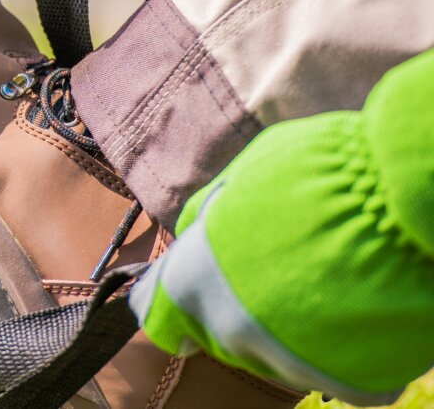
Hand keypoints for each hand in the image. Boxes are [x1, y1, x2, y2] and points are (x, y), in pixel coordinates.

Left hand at [129, 50, 433, 406]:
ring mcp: (291, 364)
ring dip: (292, 328)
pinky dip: (349, 350)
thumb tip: (195, 232)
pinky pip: (340, 374)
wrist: (396, 200)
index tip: (189, 295)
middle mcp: (232, 332)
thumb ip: (207, 217)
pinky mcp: (351, 383)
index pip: (158, 315)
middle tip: (280, 269)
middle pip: (222, 335)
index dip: (175, 302)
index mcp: (194, 282)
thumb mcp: (238, 178)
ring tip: (327, 279)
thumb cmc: (315, 171)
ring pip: (278, 356)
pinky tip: (362, 308)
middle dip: (240, 308)